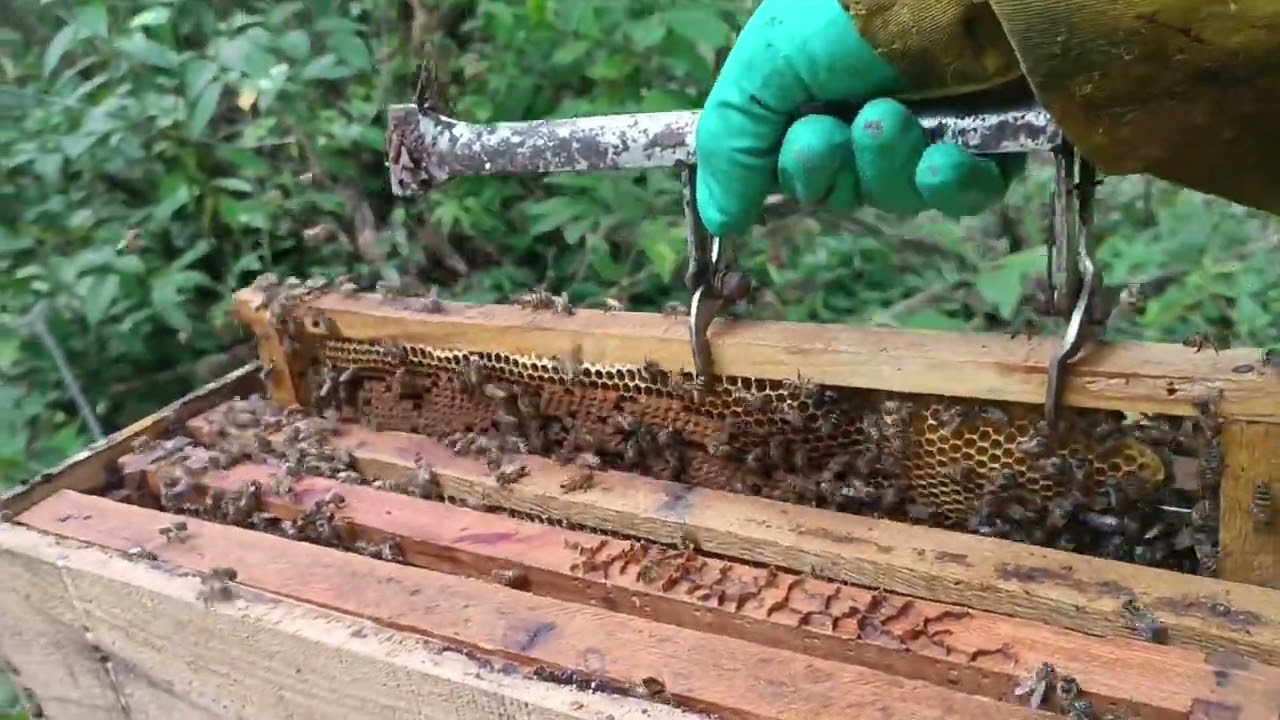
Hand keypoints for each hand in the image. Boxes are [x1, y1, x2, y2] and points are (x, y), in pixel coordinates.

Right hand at [696, 0, 1024, 236]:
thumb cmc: (854, 8)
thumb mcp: (766, 66)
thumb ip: (732, 143)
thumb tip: (720, 222)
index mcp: (815, 92)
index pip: (795, 170)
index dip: (797, 170)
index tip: (804, 136)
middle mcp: (868, 111)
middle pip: (840, 190)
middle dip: (835, 167)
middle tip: (841, 128)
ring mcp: (931, 128)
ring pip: (894, 196)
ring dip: (885, 167)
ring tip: (891, 118)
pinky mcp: (991, 139)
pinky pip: (963, 197)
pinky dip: (948, 187)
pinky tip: (942, 159)